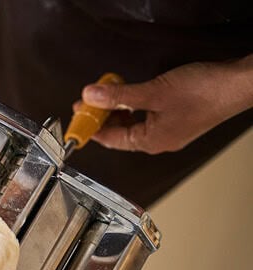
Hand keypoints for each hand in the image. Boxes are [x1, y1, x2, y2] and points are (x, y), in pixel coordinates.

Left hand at [76, 56, 252, 154]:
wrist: (238, 84)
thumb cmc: (205, 92)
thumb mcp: (153, 92)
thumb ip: (119, 96)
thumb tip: (91, 97)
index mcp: (151, 142)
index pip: (110, 140)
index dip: (91, 127)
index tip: (78, 116)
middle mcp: (159, 140)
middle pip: (120, 133)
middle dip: (102, 117)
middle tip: (88, 102)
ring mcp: (169, 130)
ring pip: (133, 123)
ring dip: (117, 110)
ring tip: (106, 95)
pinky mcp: (178, 118)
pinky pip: (147, 116)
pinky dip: (134, 106)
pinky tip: (130, 94)